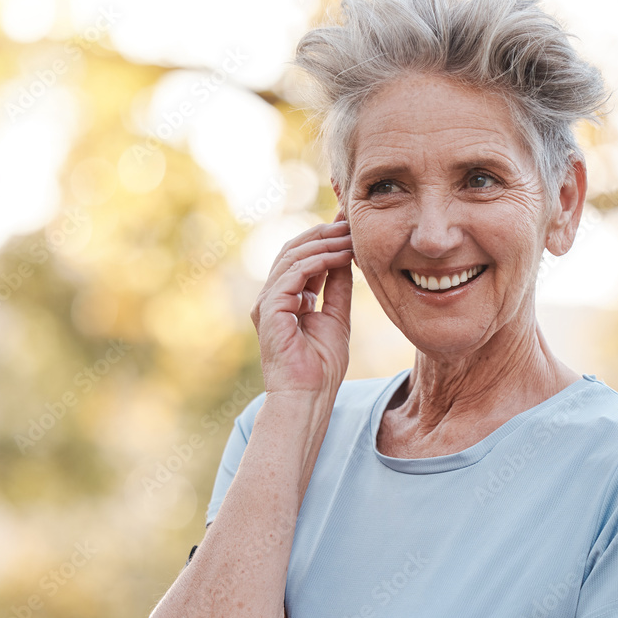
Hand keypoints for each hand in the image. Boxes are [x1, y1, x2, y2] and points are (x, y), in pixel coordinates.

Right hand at [250, 210, 353, 396]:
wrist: (308, 397)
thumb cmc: (321, 368)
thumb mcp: (337, 318)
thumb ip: (337, 288)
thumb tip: (346, 259)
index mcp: (287, 300)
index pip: (303, 260)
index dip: (325, 241)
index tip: (348, 226)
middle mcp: (273, 297)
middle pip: (294, 251)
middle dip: (322, 234)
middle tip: (347, 221)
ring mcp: (268, 302)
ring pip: (293, 257)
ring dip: (324, 243)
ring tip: (349, 235)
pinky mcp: (270, 309)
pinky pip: (295, 273)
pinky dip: (319, 260)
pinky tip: (341, 255)